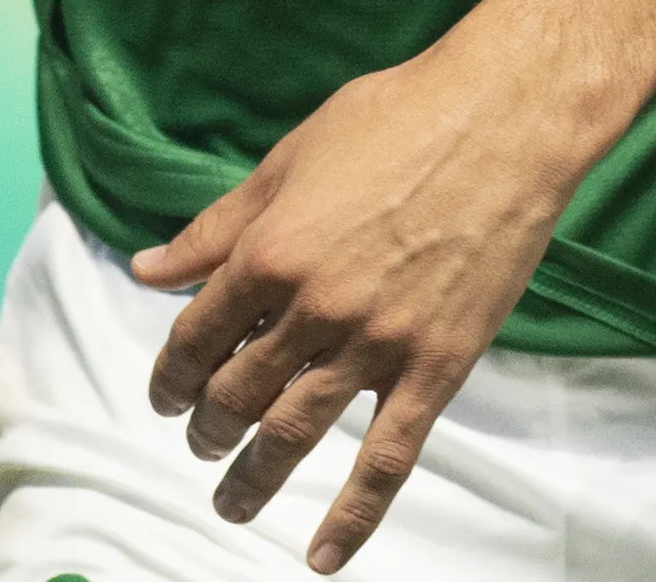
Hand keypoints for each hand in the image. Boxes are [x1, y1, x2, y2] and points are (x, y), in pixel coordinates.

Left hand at [131, 39, 599, 571]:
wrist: (507, 118)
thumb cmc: (397, 117)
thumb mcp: (290, 158)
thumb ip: (218, 225)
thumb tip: (148, 266)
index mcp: (269, 251)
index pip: (194, 340)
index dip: (171, 377)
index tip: (167, 395)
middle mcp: (314, 307)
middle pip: (237, 395)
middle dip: (207, 429)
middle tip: (202, 442)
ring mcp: (376, 343)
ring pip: (294, 434)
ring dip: (251, 479)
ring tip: (231, 502)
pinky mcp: (435, 366)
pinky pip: (387, 459)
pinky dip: (352, 516)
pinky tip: (322, 555)